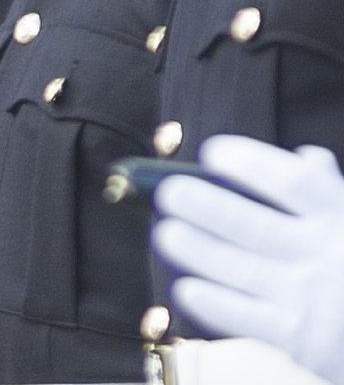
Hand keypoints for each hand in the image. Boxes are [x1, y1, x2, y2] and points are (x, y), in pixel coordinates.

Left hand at [153, 134, 343, 383]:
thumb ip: (331, 192)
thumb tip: (306, 158)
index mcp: (338, 217)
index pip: (295, 181)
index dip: (251, 163)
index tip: (213, 153)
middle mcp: (326, 254)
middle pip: (253, 224)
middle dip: (205, 206)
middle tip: (170, 192)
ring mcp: (312, 298)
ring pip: (240, 268)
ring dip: (196, 249)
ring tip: (167, 233)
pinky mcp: (300, 340)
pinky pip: (244, 317)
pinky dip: (212, 302)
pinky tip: (186, 288)